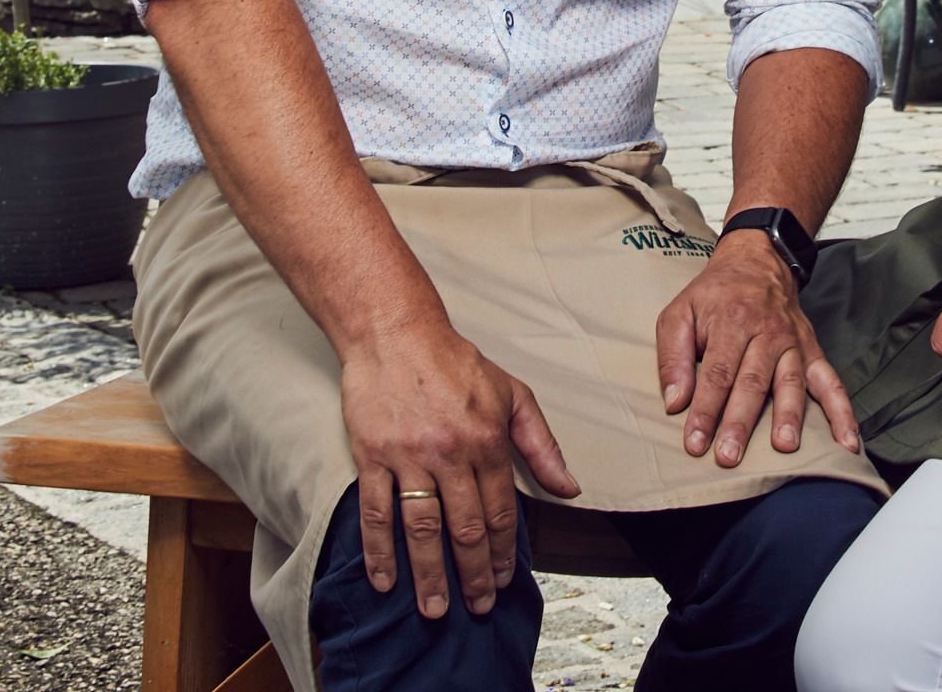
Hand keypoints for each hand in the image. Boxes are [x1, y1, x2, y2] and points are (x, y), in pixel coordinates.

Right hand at [339, 322, 579, 617]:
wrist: (395, 331)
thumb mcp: (512, 394)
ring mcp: (408, 456)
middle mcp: (450, 453)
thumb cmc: (456, 363)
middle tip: (478, 607)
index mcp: (487, 440)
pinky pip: (377, 511)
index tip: (505, 579)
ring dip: (429, 575)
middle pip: (464, 528)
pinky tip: (385, 580)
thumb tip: (569, 488)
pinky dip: (379, 551)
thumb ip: (542, 444)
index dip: (504, 551)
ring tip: (435, 609)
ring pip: (422, 529)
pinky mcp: (372, 455)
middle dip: (474, 574)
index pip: (500, 510)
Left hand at [656, 234, 860, 465]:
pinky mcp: (812, 352)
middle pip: (753, 382)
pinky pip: (831, 382)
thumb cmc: (713, 296)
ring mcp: (793, 343)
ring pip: (791, 382)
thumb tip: (675, 401)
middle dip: (740, 422)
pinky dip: (842, 412)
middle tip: (729, 456)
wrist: (757, 261)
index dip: (705, 411)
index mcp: (731, 321)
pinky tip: (848, 441)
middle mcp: (766, 333)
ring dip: (789, 416)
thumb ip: (673, 356)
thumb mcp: (679, 312)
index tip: (695, 443)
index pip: (717, 373)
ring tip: (784, 446)